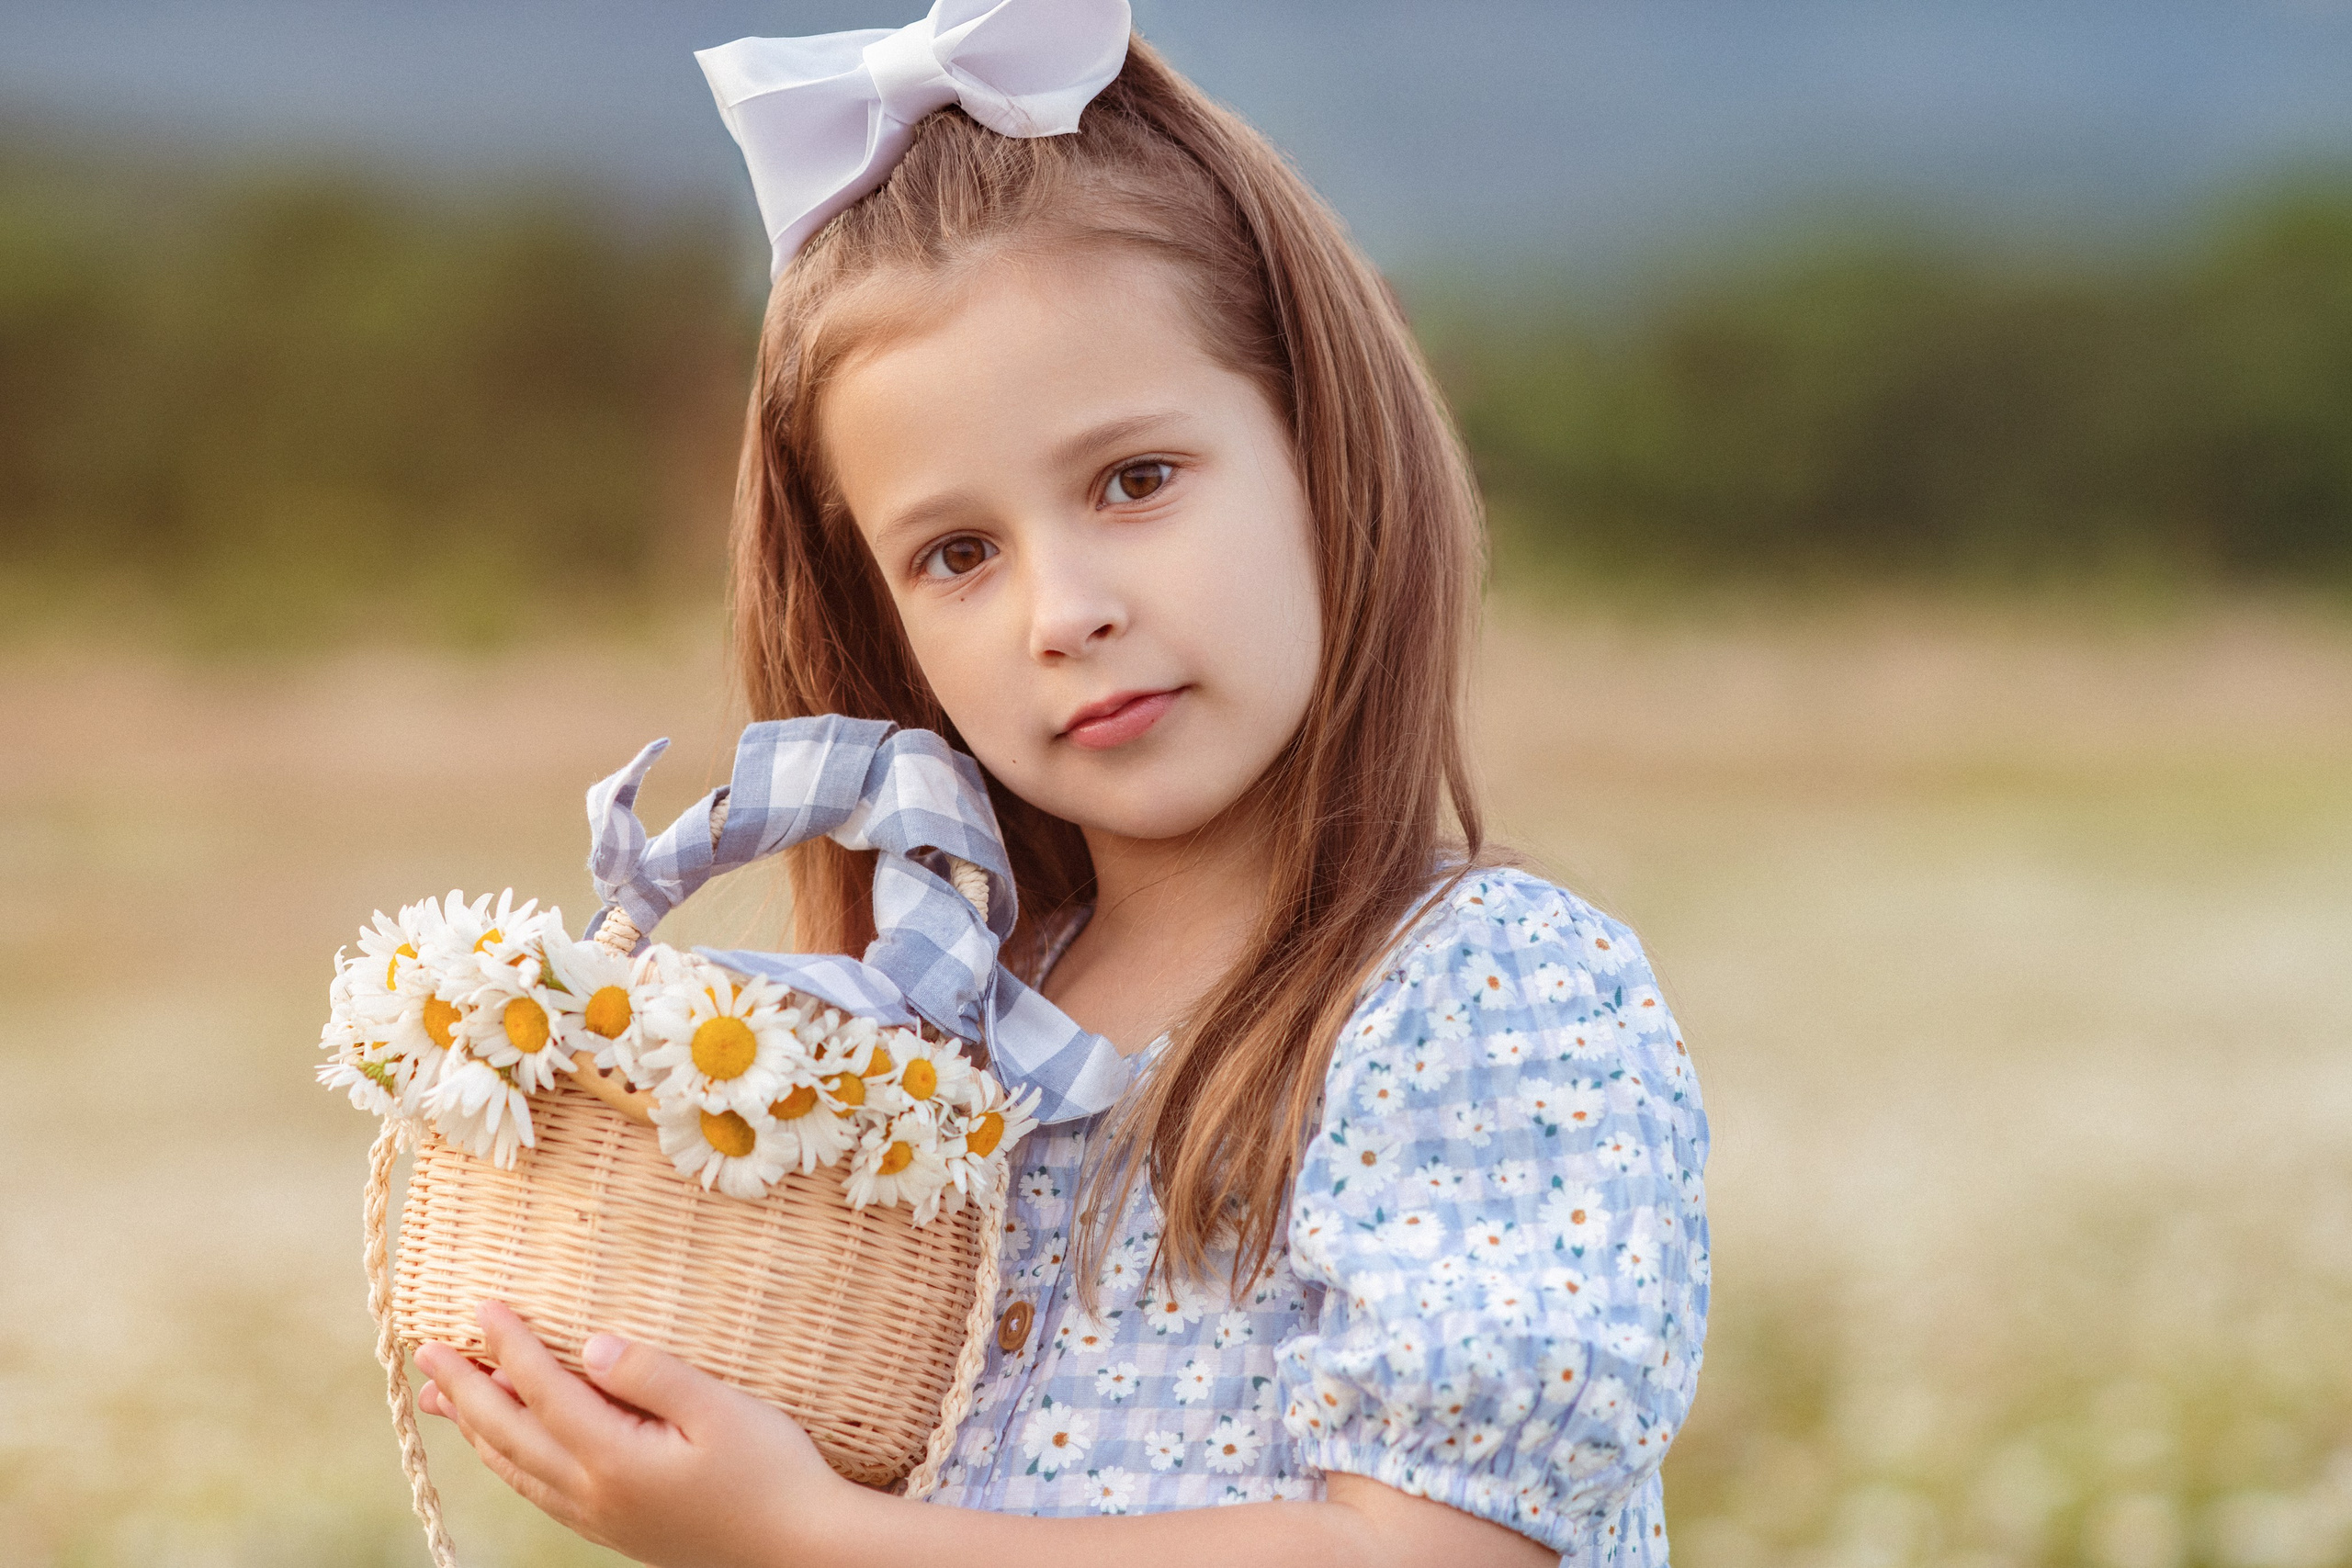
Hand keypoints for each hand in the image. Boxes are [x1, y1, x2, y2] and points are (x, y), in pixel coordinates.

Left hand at [416, 1299, 856, 1567]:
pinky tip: (507, 1450)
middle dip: (467, 1390)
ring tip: (444, 1399)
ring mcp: (601, 1517)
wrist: (801, 1552)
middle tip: (425, 1352)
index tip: (479, 1305)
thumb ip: (651, 1374)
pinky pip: (539, 1492)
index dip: (508, 1345)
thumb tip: (588, 1343)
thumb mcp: (721, 1411)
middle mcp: (594, 1493)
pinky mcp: (616, 1530)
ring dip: (476, 1428)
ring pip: (516, 1468)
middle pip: (510, 1435)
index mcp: (615, 1458)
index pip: (544, 1390)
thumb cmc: (772, 1473)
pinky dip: (508, 1462)